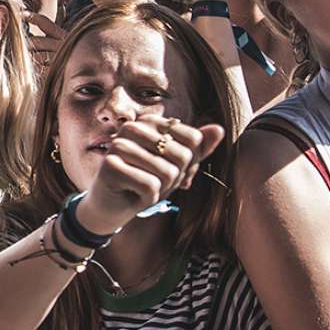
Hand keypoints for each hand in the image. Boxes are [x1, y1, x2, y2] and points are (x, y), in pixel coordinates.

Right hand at [73, 113, 225, 235]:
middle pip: (183, 156)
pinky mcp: (110, 165)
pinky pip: (150, 186)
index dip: (188, 164)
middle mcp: (133, 127)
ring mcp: (119, 144)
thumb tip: (219, 129)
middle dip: (174, 178)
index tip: (167, 170)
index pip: (193, 139)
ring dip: (160, 190)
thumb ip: (198, 149)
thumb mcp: (176, 167)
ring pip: (168, 173)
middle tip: (153, 183)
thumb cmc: (144, 183)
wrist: (111, 207)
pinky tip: (132, 195)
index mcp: (150, 122)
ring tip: (140, 188)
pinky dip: (147, 199)